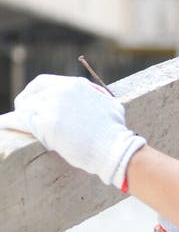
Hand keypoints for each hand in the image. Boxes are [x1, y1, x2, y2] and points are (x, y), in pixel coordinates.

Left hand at [0, 74, 145, 189]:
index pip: (43, 82)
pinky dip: (10, 123)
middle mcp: (62, 91)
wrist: (114, 149)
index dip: (33, 93)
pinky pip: (21, 121)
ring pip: (25, 108)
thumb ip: (95, 98)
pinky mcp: (47, 124)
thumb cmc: (115, 133)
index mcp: (76, 85)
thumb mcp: (109, 105)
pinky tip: (4, 126)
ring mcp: (53, 107)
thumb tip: (93, 100)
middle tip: (21, 114)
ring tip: (12, 125)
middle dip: (24, 104)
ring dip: (19, 116)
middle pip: (32, 94)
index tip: (30, 102)